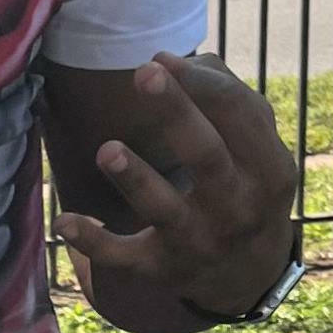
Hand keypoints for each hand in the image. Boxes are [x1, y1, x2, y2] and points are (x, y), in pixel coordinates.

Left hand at [58, 51, 299, 322]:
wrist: (247, 274)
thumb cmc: (243, 184)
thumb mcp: (257, 148)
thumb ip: (223, 96)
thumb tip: (166, 59)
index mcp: (268, 168)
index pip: (241, 115)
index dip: (202, 82)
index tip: (160, 58)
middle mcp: (238, 207)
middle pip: (208, 155)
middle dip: (177, 113)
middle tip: (145, 74)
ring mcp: (199, 242)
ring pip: (165, 209)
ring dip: (135, 178)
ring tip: (107, 150)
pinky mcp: (161, 269)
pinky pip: (125, 258)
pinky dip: (94, 242)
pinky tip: (64, 222)